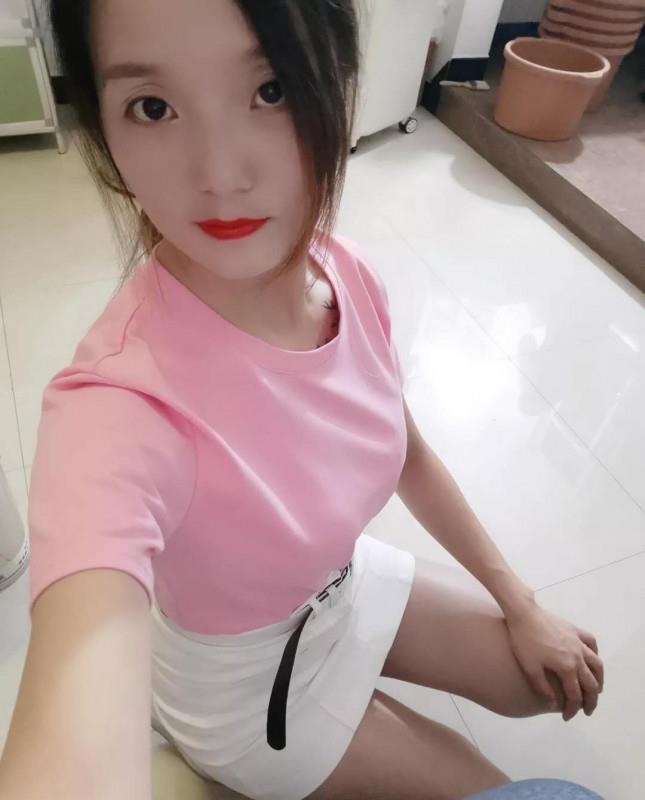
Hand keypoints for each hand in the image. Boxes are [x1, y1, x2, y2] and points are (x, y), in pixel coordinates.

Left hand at [505, 602, 603, 721]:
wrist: (523, 613)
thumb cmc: (523, 640)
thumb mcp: (529, 668)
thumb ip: (542, 688)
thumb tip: (553, 703)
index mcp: (567, 668)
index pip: (574, 695)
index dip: (572, 709)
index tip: (566, 717)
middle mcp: (578, 656)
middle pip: (591, 684)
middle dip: (591, 701)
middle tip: (586, 711)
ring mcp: (578, 642)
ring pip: (597, 664)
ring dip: (599, 679)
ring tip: (596, 689)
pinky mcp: (575, 630)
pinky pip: (591, 643)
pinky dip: (594, 653)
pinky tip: (591, 658)